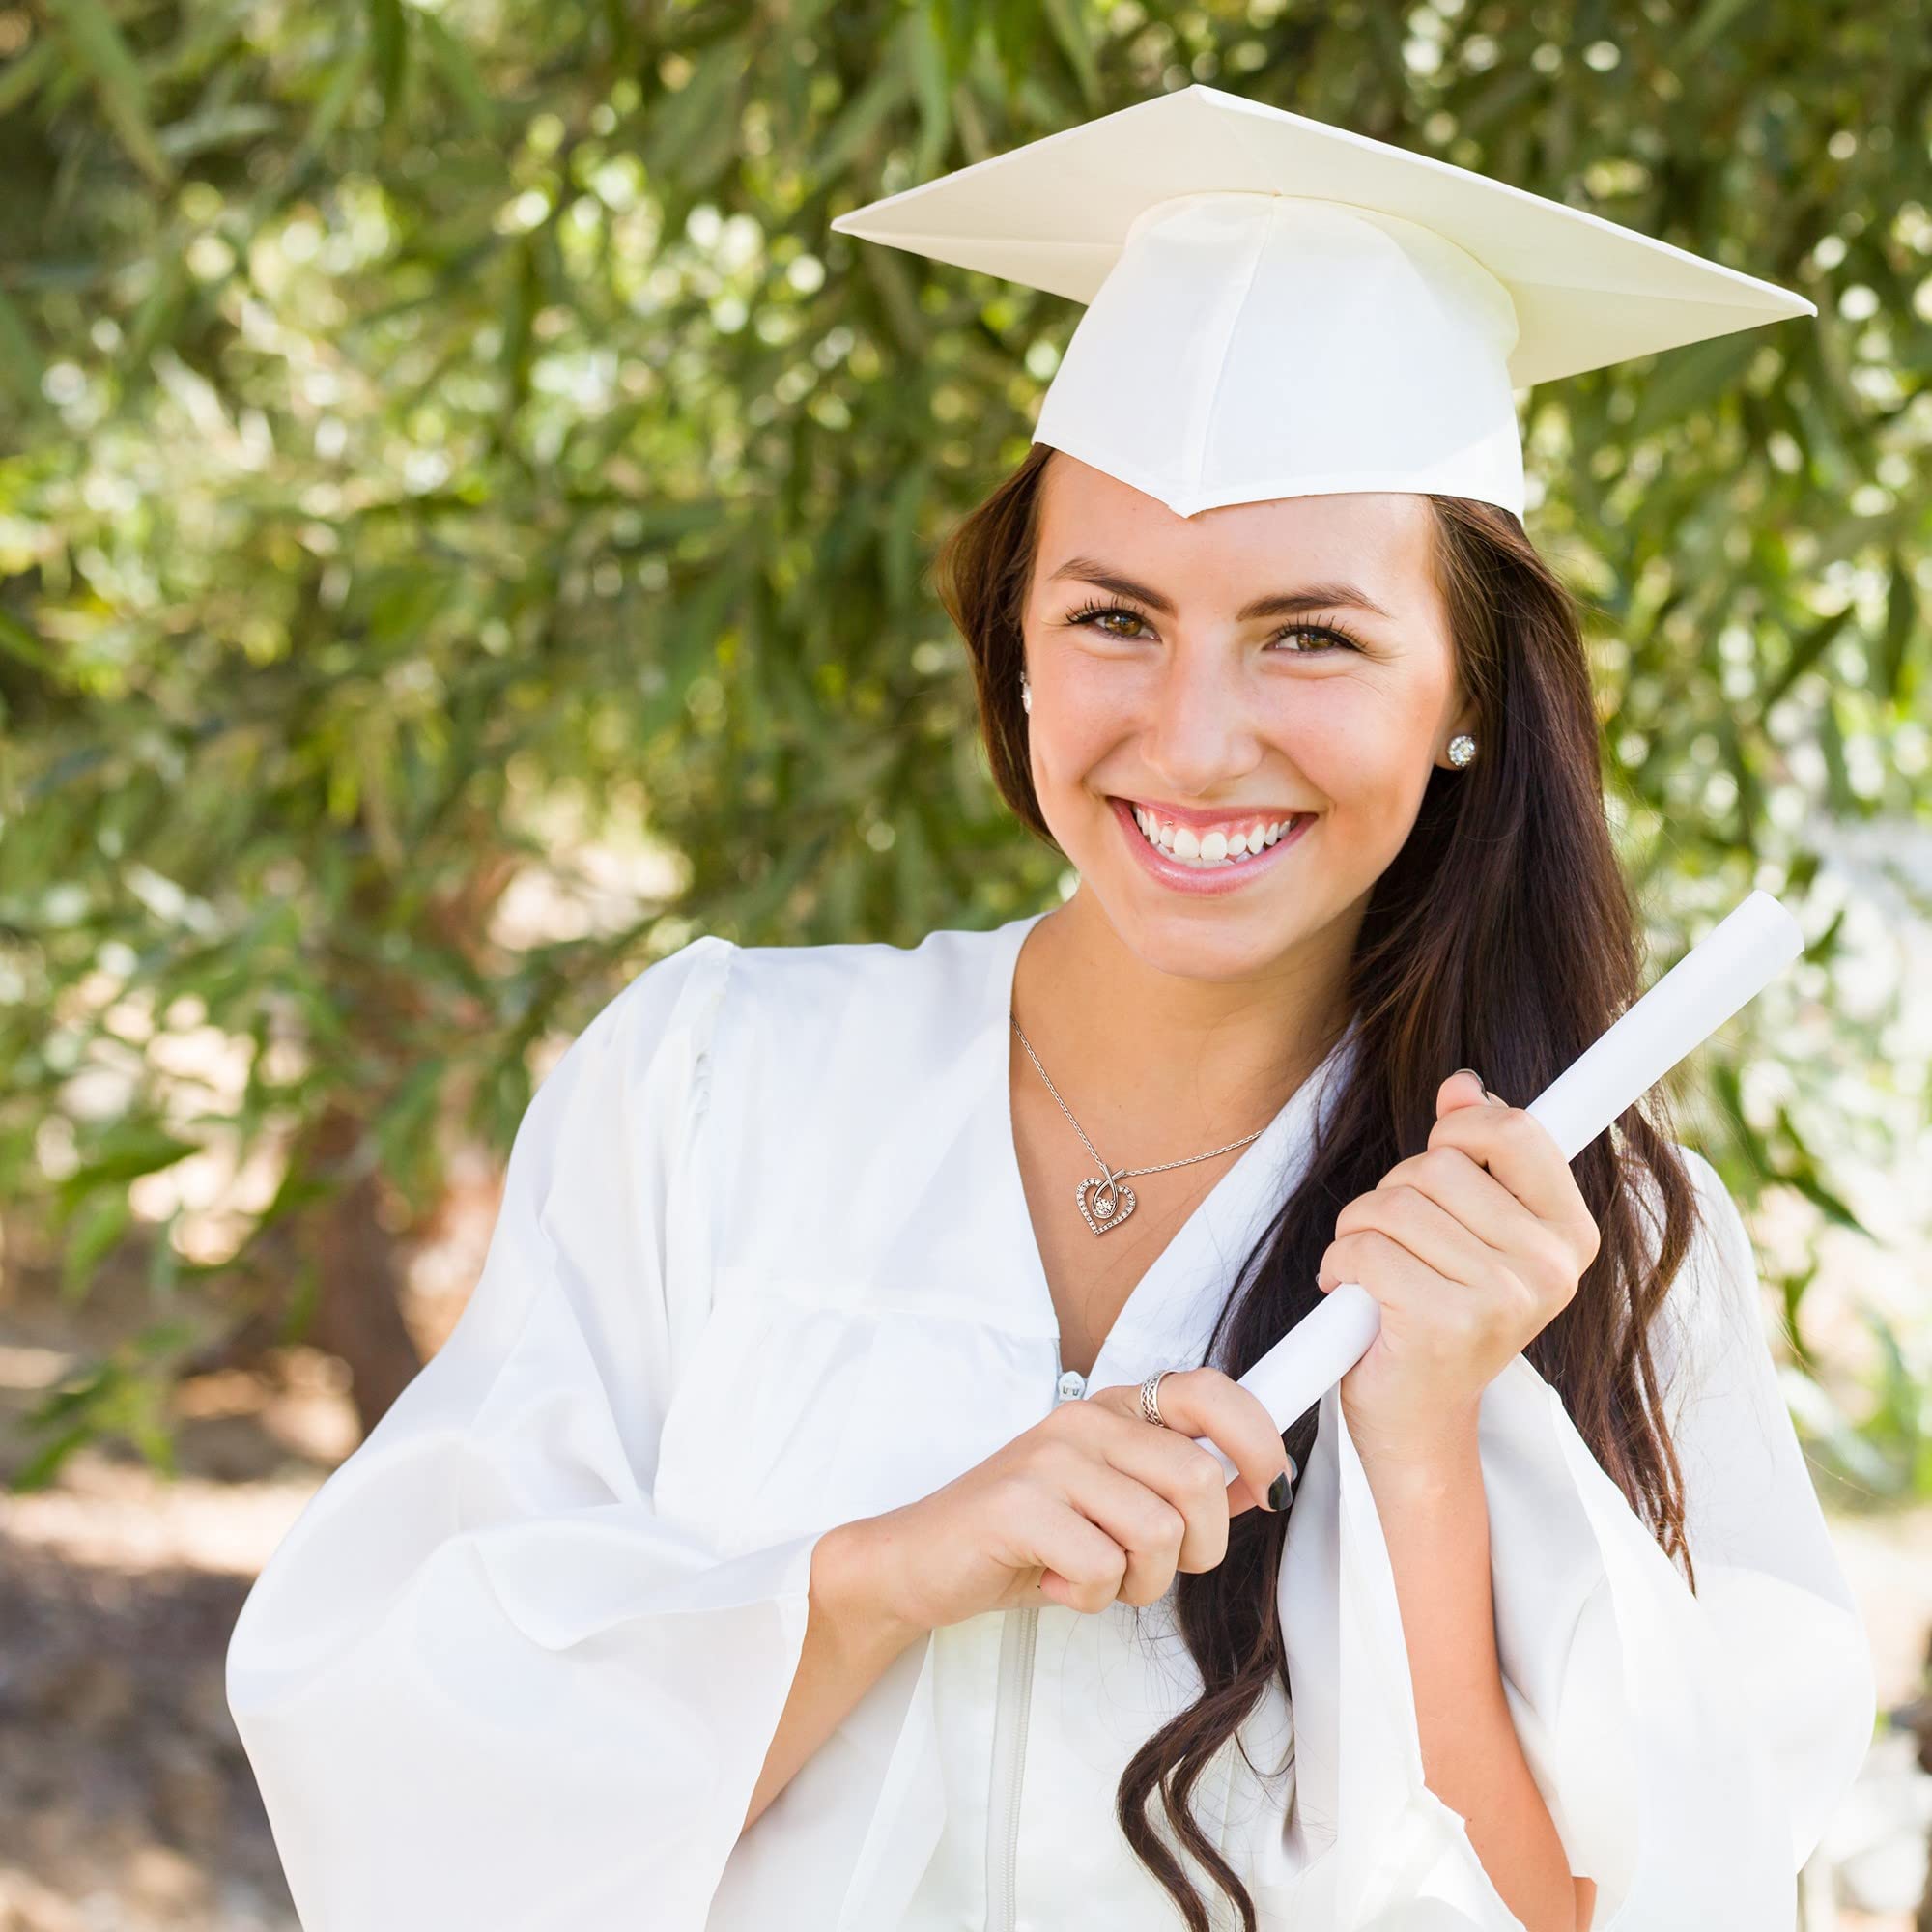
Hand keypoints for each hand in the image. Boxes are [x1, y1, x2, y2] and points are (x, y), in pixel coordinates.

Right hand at [850, 1368, 1295, 1639]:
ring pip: (1157, 1531)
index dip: (1258, 1438)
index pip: (1209, 1392)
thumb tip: (1254, 1483)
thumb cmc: (1022, 1538)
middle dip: (1197, 1548)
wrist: (918, 1562)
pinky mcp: (1018, 1504)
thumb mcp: (1108, 1506)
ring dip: (1138, 1584)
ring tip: (1091, 1576)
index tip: (1272, 1486)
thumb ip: (1174, 1491)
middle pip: (1196, 1480)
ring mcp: (1049, 1458)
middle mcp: (1085, 1420)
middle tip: (1153, 1570)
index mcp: (1113, 1412)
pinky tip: (1051, 1580)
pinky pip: (1101, 1567)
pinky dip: (1088, 1597)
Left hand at [1315, 1070, 1600, 1472]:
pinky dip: (1339, 1267)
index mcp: (1568, 1234)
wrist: (1417, 1418)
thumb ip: (1474, 1151)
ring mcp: (1502, 1298)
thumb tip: (1461, 1085)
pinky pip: (1363, 1250)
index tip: (1443, 1151)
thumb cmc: (1438, 1311)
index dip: (1463, 1128)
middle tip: (1397, 1243)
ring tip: (1376, 1273)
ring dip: (1359, 1231)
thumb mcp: (1468, 1226)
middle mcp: (1547, 1267)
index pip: (1518, 1131)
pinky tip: (1356, 1299)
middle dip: (1393, 1193)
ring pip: (1392, 1205)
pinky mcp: (1445, 1325)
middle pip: (1437, 1165)